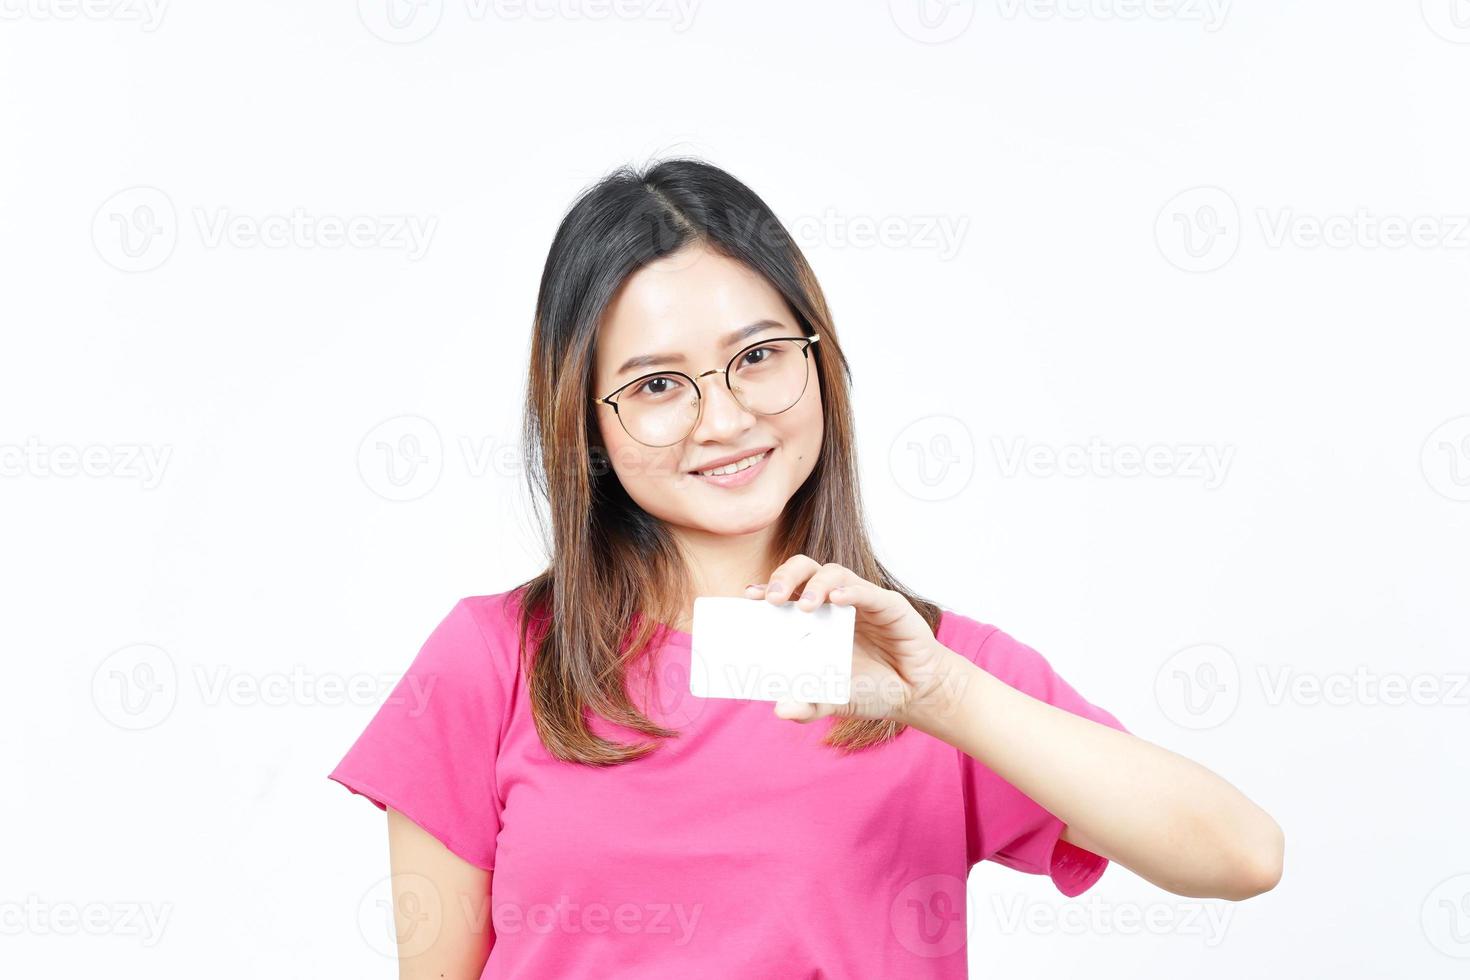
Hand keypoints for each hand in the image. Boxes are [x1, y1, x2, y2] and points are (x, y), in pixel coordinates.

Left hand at [747, 554, 955, 724]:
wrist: (916, 694)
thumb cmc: (872, 689)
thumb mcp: (834, 701)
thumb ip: (809, 705)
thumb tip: (781, 709)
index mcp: (816, 619)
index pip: (786, 592)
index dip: (765, 588)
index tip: (748, 598)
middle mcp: (835, 603)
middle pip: (804, 569)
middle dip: (783, 577)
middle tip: (771, 599)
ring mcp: (861, 601)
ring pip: (833, 572)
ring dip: (814, 585)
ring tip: (804, 607)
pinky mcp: (889, 606)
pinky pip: (867, 591)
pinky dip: (850, 591)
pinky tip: (837, 601)